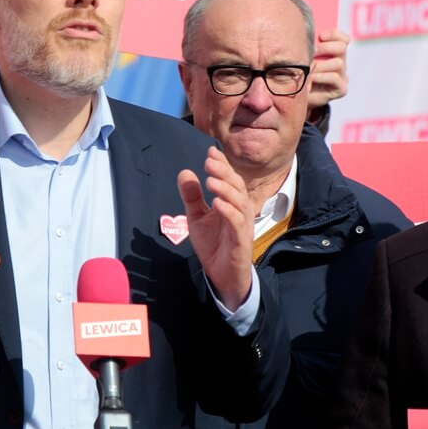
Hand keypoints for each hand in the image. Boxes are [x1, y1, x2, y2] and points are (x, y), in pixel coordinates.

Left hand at [178, 146, 253, 310]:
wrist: (221, 276)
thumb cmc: (214, 245)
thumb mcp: (196, 217)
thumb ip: (192, 196)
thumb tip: (185, 172)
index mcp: (231, 204)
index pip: (229, 180)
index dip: (222, 165)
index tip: (210, 152)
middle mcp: (240, 212)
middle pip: (237, 187)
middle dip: (224, 172)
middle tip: (209, 162)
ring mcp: (242, 226)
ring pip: (240, 202)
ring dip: (226, 190)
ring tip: (210, 181)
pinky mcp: (241, 242)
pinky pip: (238, 223)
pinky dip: (228, 212)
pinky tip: (216, 203)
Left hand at [308, 29, 349, 110]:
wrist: (298, 97)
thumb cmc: (300, 74)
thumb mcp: (303, 59)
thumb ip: (306, 48)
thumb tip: (301, 35)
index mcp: (334, 53)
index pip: (343, 39)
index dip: (334, 34)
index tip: (321, 36)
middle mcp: (341, 62)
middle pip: (341, 48)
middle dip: (325, 48)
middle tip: (312, 52)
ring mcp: (342, 76)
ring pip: (338, 63)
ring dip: (321, 64)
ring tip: (309, 67)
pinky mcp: (341, 88)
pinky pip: (335, 78)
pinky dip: (322, 76)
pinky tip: (312, 78)